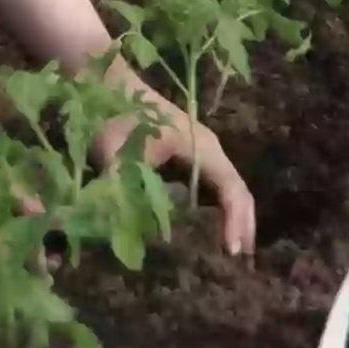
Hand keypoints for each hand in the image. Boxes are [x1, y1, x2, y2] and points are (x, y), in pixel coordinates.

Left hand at [99, 62, 257, 257]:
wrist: (105, 83)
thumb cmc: (116, 115)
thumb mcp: (118, 155)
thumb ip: (123, 192)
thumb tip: (123, 230)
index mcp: (203, 148)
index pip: (233, 190)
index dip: (236, 222)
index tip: (233, 253)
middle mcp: (208, 150)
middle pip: (237, 192)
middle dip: (242, 225)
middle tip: (242, 264)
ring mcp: (198, 151)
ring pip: (225, 190)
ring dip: (231, 219)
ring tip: (231, 252)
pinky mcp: (184, 155)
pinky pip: (209, 187)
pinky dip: (214, 210)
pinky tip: (207, 230)